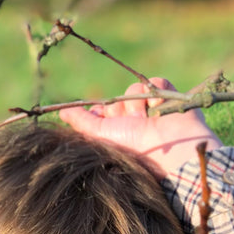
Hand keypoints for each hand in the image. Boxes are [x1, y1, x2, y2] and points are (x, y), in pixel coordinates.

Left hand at [59, 77, 222, 179]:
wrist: (172, 151)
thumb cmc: (135, 150)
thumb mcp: (101, 135)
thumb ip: (81, 122)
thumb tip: (61, 112)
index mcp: (119, 132)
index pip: (104, 109)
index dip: (103, 111)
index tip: (104, 118)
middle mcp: (135, 122)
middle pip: (118, 99)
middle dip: (120, 108)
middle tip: (129, 123)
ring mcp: (153, 111)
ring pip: (136, 89)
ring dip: (137, 102)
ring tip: (145, 120)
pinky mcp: (170, 99)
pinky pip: (157, 82)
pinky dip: (157, 92)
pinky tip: (158, 110)